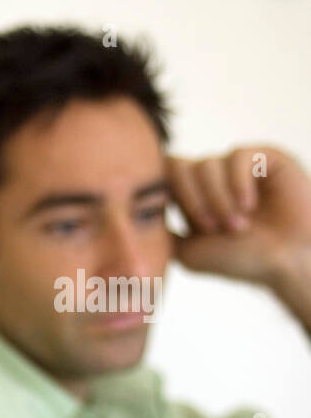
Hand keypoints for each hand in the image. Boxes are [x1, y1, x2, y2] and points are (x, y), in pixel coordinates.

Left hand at [167, 145, 310, 290]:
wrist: (289, 261)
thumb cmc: (242, 260)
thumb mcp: (187, 251)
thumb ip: (160, 231)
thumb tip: (129, 222)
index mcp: (190, 195)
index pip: (161, 176)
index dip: (166, 197)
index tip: (184, 225)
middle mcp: (211, 177)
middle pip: (178, 167)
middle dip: (191, 200)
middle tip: (213, 228)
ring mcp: (237, 166)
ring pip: (206, 163)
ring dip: (217, 198)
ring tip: (237, 225)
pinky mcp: (265, 158)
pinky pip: (236, 155)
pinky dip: (237, 183)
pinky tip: (249, 206)